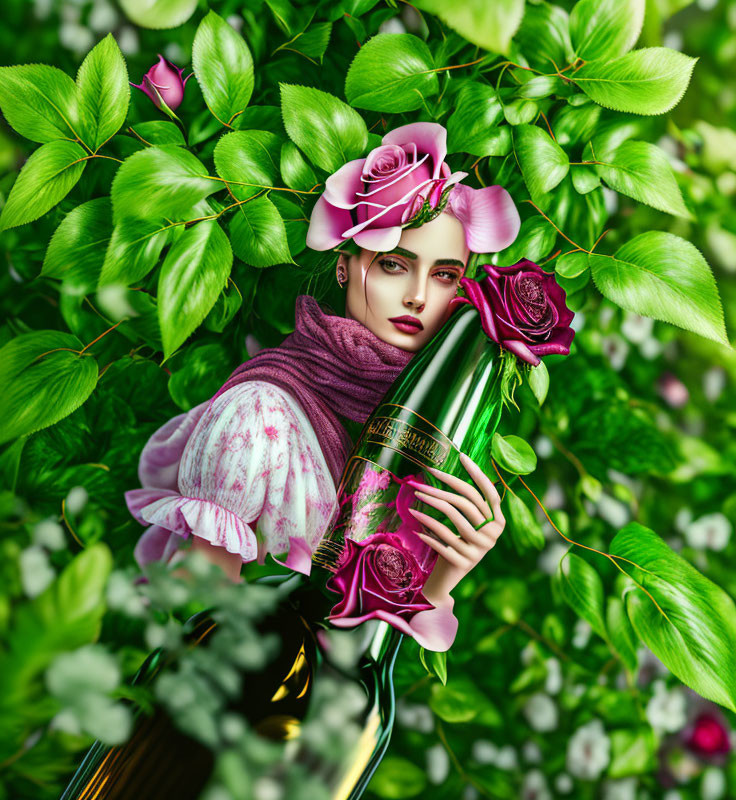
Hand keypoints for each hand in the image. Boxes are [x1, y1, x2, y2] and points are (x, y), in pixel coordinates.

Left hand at [406, 451, 504, 605]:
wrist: (449, 577)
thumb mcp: (468, 524)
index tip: (461, 455)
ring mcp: (479, 550)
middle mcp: (493, 536)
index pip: (490, 493)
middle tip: (423, 479)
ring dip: (431, 503)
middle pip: (467, 502)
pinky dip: (427, 528)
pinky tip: (415, 521)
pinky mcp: (463, 561)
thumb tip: (457, 469)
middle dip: (443, 486)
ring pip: (453, 517)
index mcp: (499, 523)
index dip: (477, 473)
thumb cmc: (456, 542)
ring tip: (416, 495)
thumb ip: (469, 505)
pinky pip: (441, 538)